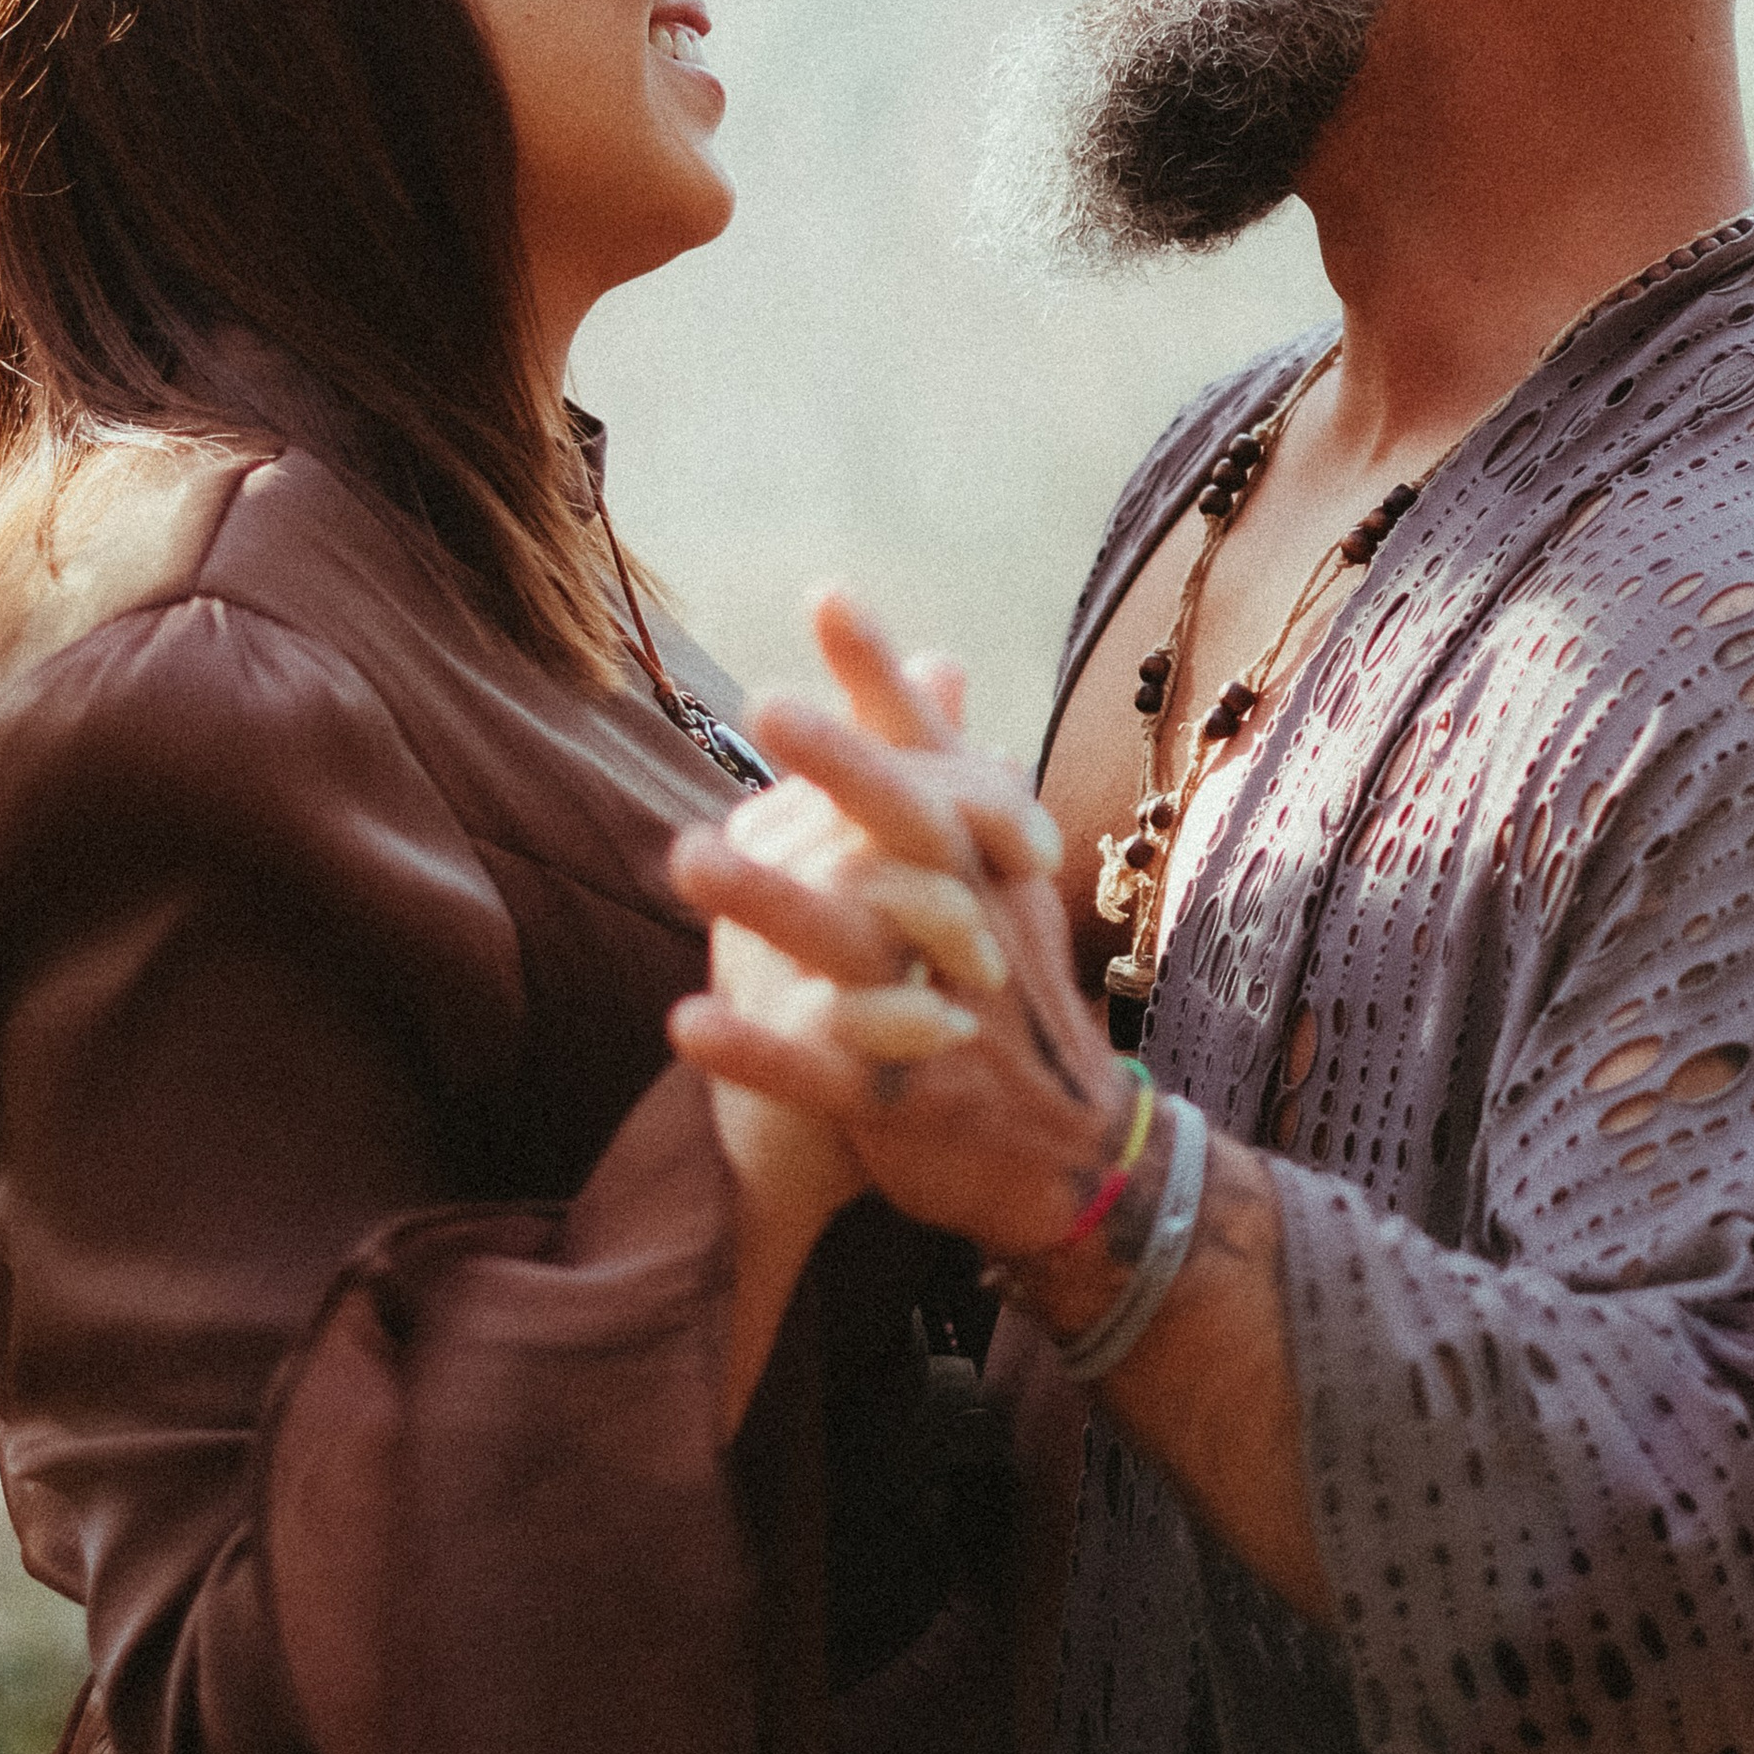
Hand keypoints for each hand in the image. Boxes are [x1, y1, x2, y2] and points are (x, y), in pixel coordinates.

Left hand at [680, 604, 1053, 1424]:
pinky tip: (683, 1021)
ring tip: (686, 857)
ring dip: (771, 905)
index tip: (828, 600)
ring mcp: (944, 1014)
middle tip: (768, 708)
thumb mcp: (1002, 879)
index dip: (885, 686)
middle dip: (846, 769)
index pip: (938, 759)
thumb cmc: (1014, 994)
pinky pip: (827, 1075)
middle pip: (911, 837)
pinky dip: (757, 1051)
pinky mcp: (908, 1103)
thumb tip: (938, 654)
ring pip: (856, 951)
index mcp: (987, 868)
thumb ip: (954, 772)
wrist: (1070, 1154)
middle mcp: (971, 926)